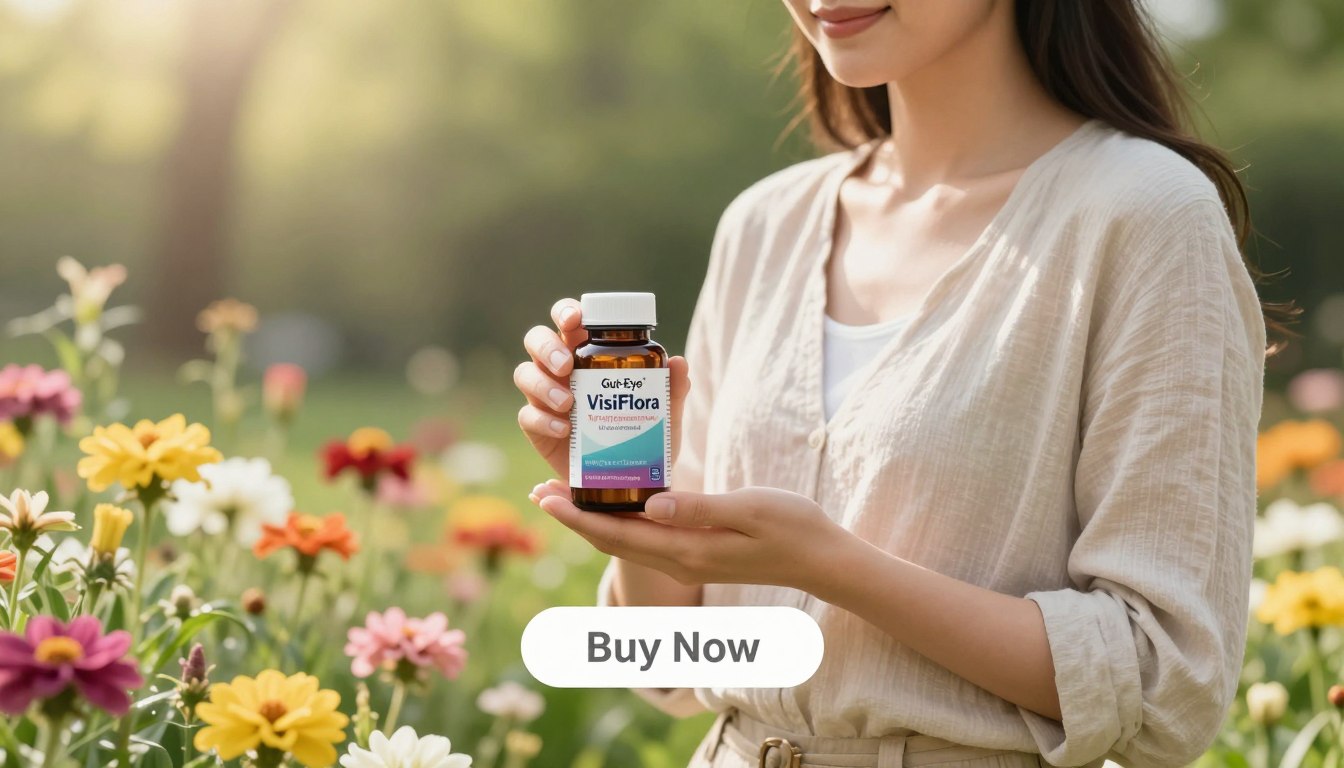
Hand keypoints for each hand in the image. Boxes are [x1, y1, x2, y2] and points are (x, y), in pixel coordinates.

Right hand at [514, 298, 690, 478]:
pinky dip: (543, 420)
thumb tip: (679, 363)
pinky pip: (527, 415)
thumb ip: (673, 389)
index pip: (569, 321)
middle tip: (567, 366)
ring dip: (542, 384)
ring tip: (568, 403)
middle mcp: (561, 368)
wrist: (627, 479)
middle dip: (547, 347)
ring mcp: (544, 396)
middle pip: (536, 340)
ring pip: (524, 373)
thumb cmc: (642, 436)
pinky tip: (564, 429)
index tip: (575, 320)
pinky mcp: (536, 426)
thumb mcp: (664, 415)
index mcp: (588, 353)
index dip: (566, 311)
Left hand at [528, 480, 852, 593]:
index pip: (619, 534)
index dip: (578, 516)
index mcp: (688, 549)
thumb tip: (651, 503)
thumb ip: (699, 507)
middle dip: (573, 518)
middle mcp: (681, 560)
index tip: (545, 495)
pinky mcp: (698, 552)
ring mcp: (689, 559)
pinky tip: (613, 504)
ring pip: (626, 542)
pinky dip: (620, 521)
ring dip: (591, 520)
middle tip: (539, 492)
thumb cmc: (792, 527)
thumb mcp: (748, 509)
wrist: (822, 559)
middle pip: (612, 541)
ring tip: (562, 497)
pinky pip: (646, 538)